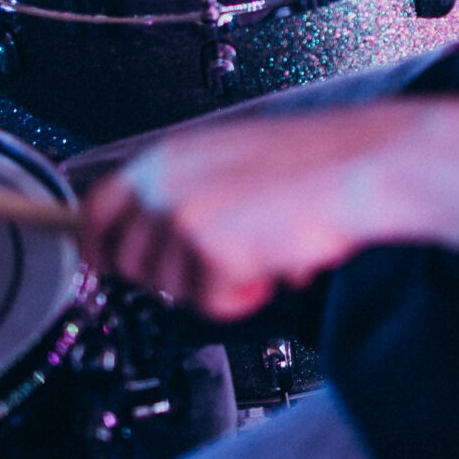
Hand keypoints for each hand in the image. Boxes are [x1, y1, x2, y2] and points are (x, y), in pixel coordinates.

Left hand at [79, 98, 458, 319]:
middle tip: (217, 267)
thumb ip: (192, 193)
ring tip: (261, 256)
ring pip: (171, 287)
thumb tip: (168, 239)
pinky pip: (210, 302)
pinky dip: (243, 297)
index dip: (97, 244)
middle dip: (170, 277)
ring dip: (216, 286)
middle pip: (129, 261)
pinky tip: (273, 266)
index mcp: (171, 155)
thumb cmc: (318, 163)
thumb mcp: (237, 162)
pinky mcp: (208, 249)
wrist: (361, 168)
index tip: (104, 265)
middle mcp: (166, 183)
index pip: (98, 207)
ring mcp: (183, 217)